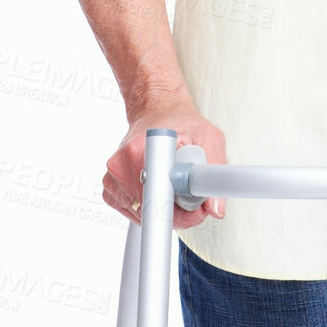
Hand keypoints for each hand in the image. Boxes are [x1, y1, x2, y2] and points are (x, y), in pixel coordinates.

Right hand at [104, 96, 228, 228]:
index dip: (178, 213)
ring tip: (172, 181)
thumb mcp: (208, 138)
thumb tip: (216, 208)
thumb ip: (215, 172)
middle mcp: (121, 165)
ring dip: (164, 208)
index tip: (192, 212)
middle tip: (189, 190)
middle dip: (177, 211)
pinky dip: (150, 206)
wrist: (159, 111)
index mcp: (141, 151)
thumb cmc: (182, 123)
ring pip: (143, 215)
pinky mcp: (110, 188)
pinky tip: (157, 185)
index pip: (154, 199)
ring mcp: (113, 178)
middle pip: (151, 212)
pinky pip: (134, 211)